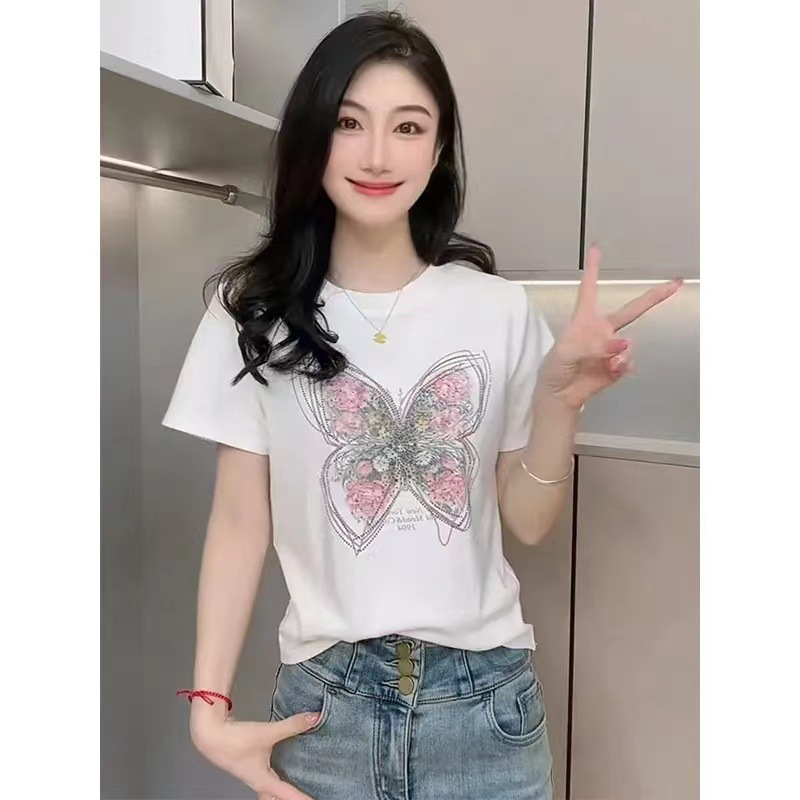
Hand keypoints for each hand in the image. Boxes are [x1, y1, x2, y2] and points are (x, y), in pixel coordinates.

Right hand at [189, 704, 320, 799]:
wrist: (209, 735)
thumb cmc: (236, 740)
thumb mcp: (267, 733)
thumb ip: (291, 726)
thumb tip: (315, 718)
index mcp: (263, 780)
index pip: (287, 794)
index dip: (301, 798)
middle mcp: (256, 781)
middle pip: (273, 798)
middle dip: (286, 799)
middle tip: (301, 796)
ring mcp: (249, 773)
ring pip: (267, 789)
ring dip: (279, 790)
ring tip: (292, 783)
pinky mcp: (246, 763)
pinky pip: (263, 776)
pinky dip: (273, 776)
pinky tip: (277, 764)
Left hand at [537, 244, 683, 410]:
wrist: (560, 396)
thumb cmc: (555, 369)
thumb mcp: (565, 353)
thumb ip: (592, 345)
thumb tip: (622, 345)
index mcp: (584, 320)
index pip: (589, 290)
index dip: (593, 269)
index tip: (596, 248)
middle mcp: (602, 331)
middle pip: (632, 310)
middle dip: (654, 297)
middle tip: (676, 283)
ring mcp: (613, 348)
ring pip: (629, 344)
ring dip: (617, 353)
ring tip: (600, 363)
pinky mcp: (619, 366)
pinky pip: (629, 361)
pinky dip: (621, 366)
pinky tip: (609, 372)